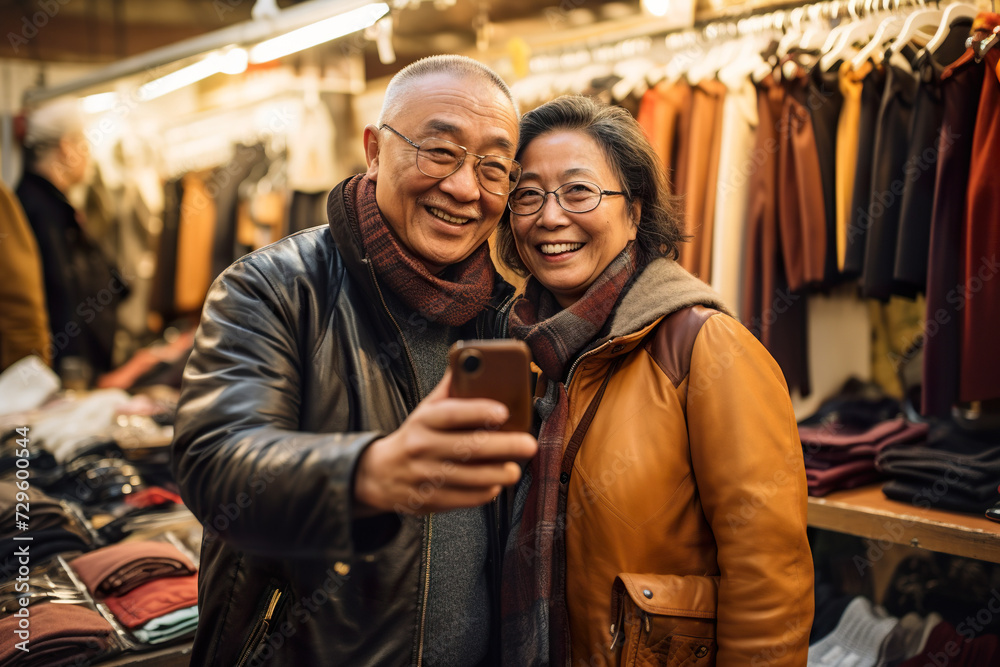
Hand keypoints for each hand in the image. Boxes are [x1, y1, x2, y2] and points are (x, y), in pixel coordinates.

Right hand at [354, 371, 536, 514]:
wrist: (380, 474)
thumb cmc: (414, 436)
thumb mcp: (425, 410)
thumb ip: (449, 390)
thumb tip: (470, 361)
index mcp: (424, 421)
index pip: (452, 414)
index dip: (478, 411)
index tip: (503, 411)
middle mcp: (424, 448)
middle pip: (468, 447)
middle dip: (503, 446)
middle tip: (528, 444)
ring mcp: (427, 476)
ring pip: (470, 477)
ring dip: (498, 474)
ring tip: (515, 469)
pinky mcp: (432, 500)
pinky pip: (464, 498)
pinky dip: (484, 492)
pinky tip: (495, 484)